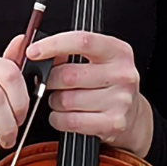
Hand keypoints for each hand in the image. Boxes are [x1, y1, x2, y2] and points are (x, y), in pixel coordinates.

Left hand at [26, 31, 152, 156]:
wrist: (133, 116)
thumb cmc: (108, 83)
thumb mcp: (98, 59)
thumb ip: (72, 50)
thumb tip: (38, 51)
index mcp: (118, 51)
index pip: (82, 41)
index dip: (53, 45)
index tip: (33, 51)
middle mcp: (123, 74)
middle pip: (68, 75)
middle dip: (49, 80)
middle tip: (51, 82)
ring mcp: (120, 100)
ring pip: (66, 100)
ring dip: (55, 102)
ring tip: (63, 100)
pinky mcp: (113, 124)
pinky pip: (70, 121)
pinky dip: (58, 119)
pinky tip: (65, 115)